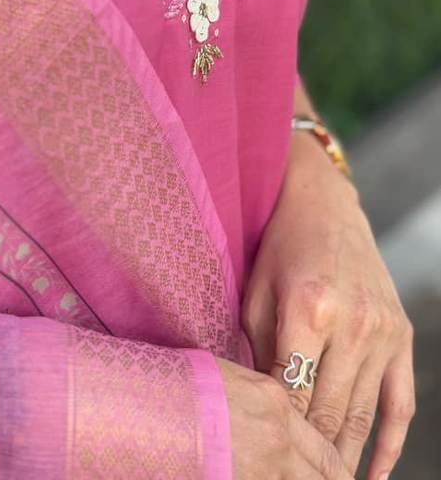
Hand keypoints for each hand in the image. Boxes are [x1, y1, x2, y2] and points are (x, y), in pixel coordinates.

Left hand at [242, 135, 414, 479]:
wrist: (324, 205)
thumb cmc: (278, 249)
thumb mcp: (254, 295)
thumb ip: (259, 353)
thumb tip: (262, 411)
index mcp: (310, 310)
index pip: (294, 394)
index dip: (281, 431)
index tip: (267, 454)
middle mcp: (354, 323)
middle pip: (331, 411)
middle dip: (312, 455)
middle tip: (294, 478)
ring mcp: (385, 331)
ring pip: (364, 414)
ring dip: (346, 457)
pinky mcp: (403, 335)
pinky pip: (401, 404)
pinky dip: (390, 444)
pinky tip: (375, 474)